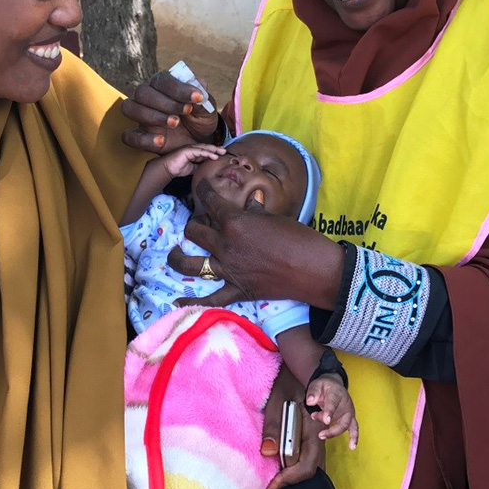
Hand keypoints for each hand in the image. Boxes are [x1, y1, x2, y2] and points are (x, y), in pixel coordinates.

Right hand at [122, 71, 220, 154]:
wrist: (199, 142)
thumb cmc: (200, 120)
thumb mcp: (206, 110)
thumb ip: (202, 97)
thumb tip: (199, 83)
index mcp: (164, 86)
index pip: (162, 80)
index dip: (178, 88)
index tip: (197, 97)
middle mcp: (148, 98)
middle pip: (142, 92)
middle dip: (165, 102)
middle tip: (186, 111)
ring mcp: (141, 117)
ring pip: (130, 108)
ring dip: (152, 115)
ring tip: (175, 123)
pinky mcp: (140, 135)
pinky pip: (129, 136)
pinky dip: (143, 139)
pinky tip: (161, 141)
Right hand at [159, 144, 227, 178]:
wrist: (168, 169)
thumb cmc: (179, 168)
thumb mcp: (193, 168)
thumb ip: (200, 167)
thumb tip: (208, 169)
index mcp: (195, 152)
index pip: (207, 151)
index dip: (215, 152)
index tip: (223, 154)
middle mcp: (193, 148)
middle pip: (207, 147)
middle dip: (216, 149)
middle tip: (225, 151)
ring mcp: (190, 148)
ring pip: (204, 148)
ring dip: (214, 150)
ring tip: (221, 152)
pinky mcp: (187, 150)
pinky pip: (199, 151)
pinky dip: (207, 153)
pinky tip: (214, 156)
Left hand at [168, 182, 343, 310]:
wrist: (314, 270)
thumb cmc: (299, 238)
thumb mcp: (276, 218)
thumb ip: (256, 211)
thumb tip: (251, 201)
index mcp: (235, 222)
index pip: (211, 202)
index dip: (205, 191)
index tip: (203, 187)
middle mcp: (226, 245)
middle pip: (194, 231)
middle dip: (192, 225)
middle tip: (197, 224)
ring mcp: (229, 270)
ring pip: (190, 264)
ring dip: (178, 258)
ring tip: (174, 254)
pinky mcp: (237, 290)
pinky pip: (209, 298)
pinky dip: (191, 301)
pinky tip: (177, 300)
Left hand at [260, 366, 326, 488]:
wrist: (299, 366)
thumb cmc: (287, 382)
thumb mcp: (275, 401)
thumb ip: (272, 427)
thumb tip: (267, 453)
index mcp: (311, 428)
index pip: (305, 465)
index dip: (287, 480)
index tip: (269, 488)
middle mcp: (318, 434)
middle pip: (311, 469)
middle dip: (290, 482)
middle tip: (270, 487)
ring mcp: (317, 434)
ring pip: (312, 463)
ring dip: (295, 475)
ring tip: (275, 481)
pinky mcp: (311, 433)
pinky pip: (310, 456)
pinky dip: (299, 467)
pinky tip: (285, 471)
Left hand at [305, 374, 358, 448]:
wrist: (334, 384)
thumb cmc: (325, 386)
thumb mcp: (317, 384)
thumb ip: (313, 392)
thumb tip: (310, 401)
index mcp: (336, 394)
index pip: (333, 403)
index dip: (329, 412)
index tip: (326, 420)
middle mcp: (345, 404)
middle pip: (342, 419)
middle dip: (332, 429)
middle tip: (320, 434)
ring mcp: (348, 412)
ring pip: (346, 425)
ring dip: (336, 432)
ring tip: (325, 437)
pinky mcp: (349, 418)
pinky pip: (354, 428)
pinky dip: (354, 438)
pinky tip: (352, 447)